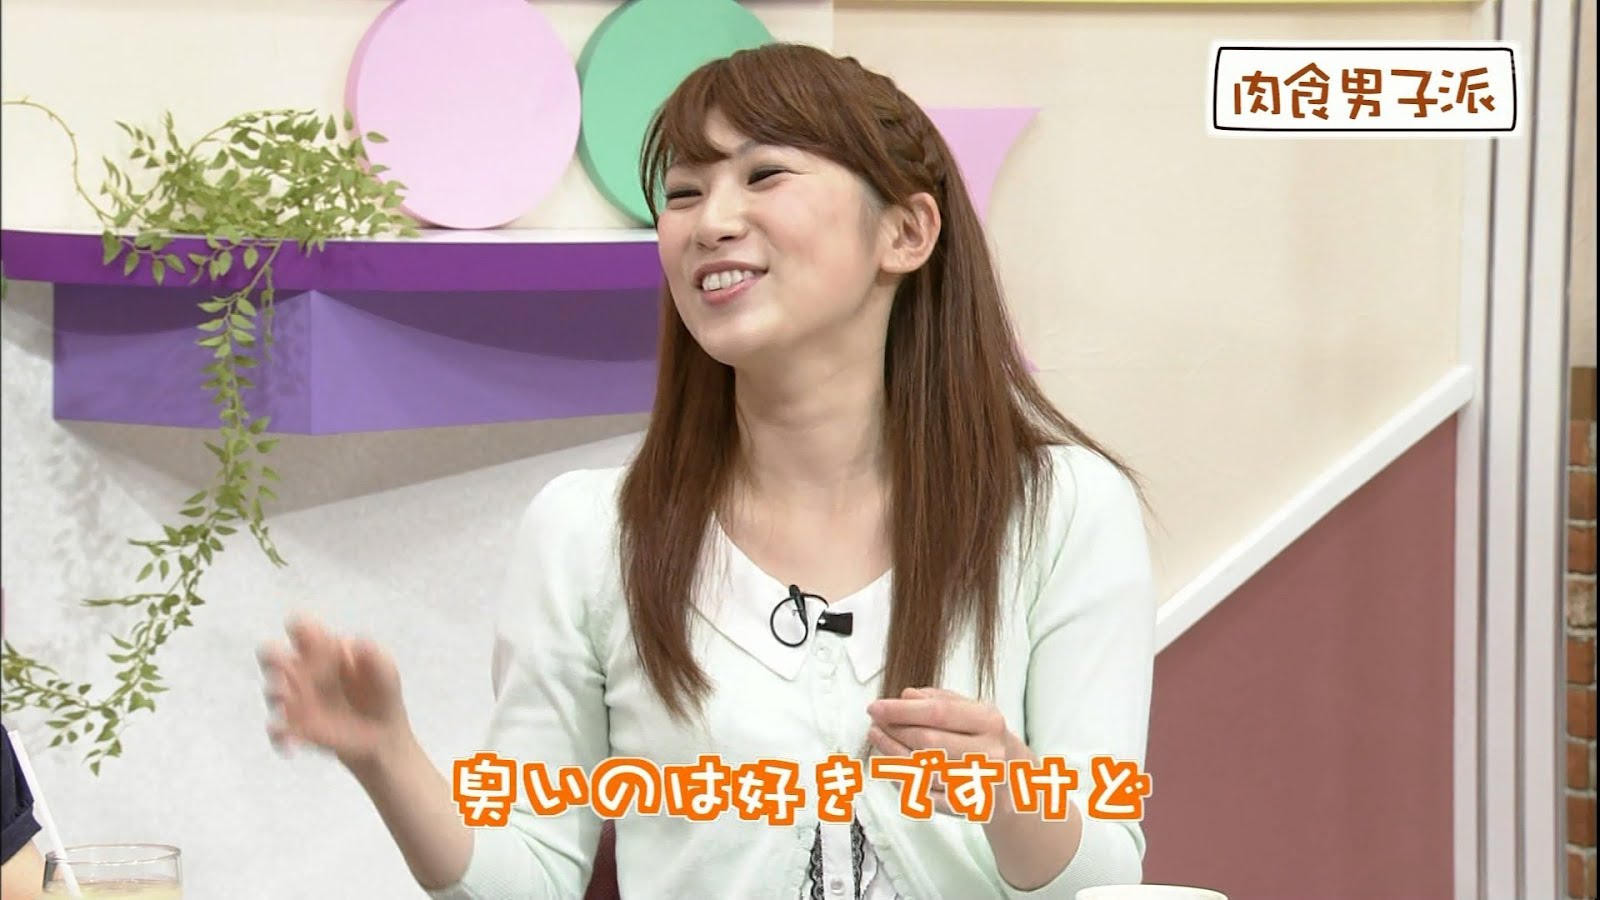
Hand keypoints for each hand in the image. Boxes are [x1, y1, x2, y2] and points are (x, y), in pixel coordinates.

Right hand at [257, 614, 411, 769]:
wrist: (384, 737)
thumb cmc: (384, 695)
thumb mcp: (387, 674)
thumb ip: (374, 657)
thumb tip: (356, 641)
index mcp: (324, 650)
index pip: (301, 628)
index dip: (305, 637)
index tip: (327, 655)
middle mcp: (304, 671)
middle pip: (270, 652)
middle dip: (275, 660)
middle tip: (298, 677)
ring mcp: (296, 699)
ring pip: (270, 689)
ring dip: (280, 697)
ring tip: (302, 710)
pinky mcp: (295, 727)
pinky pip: (274, 728)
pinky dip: (279, 735)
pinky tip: (295, 744)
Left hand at [866, 687, 1022, 814]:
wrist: (1015, 779)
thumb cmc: (984, 737)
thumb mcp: (970, 709)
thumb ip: (938, 699)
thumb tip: (905, 696)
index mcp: (989, 722)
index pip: (938, 713)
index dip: (902, 710)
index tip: (875, 707)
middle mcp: (988, 753)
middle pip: (928, 743)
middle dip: (894, 731)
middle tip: (875, 722)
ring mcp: (978, 784)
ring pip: (923, 771)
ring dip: (892, 754)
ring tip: (877, 737)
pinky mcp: (965, 806)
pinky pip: (924, 795)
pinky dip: (902, 779)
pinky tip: (889, 765)